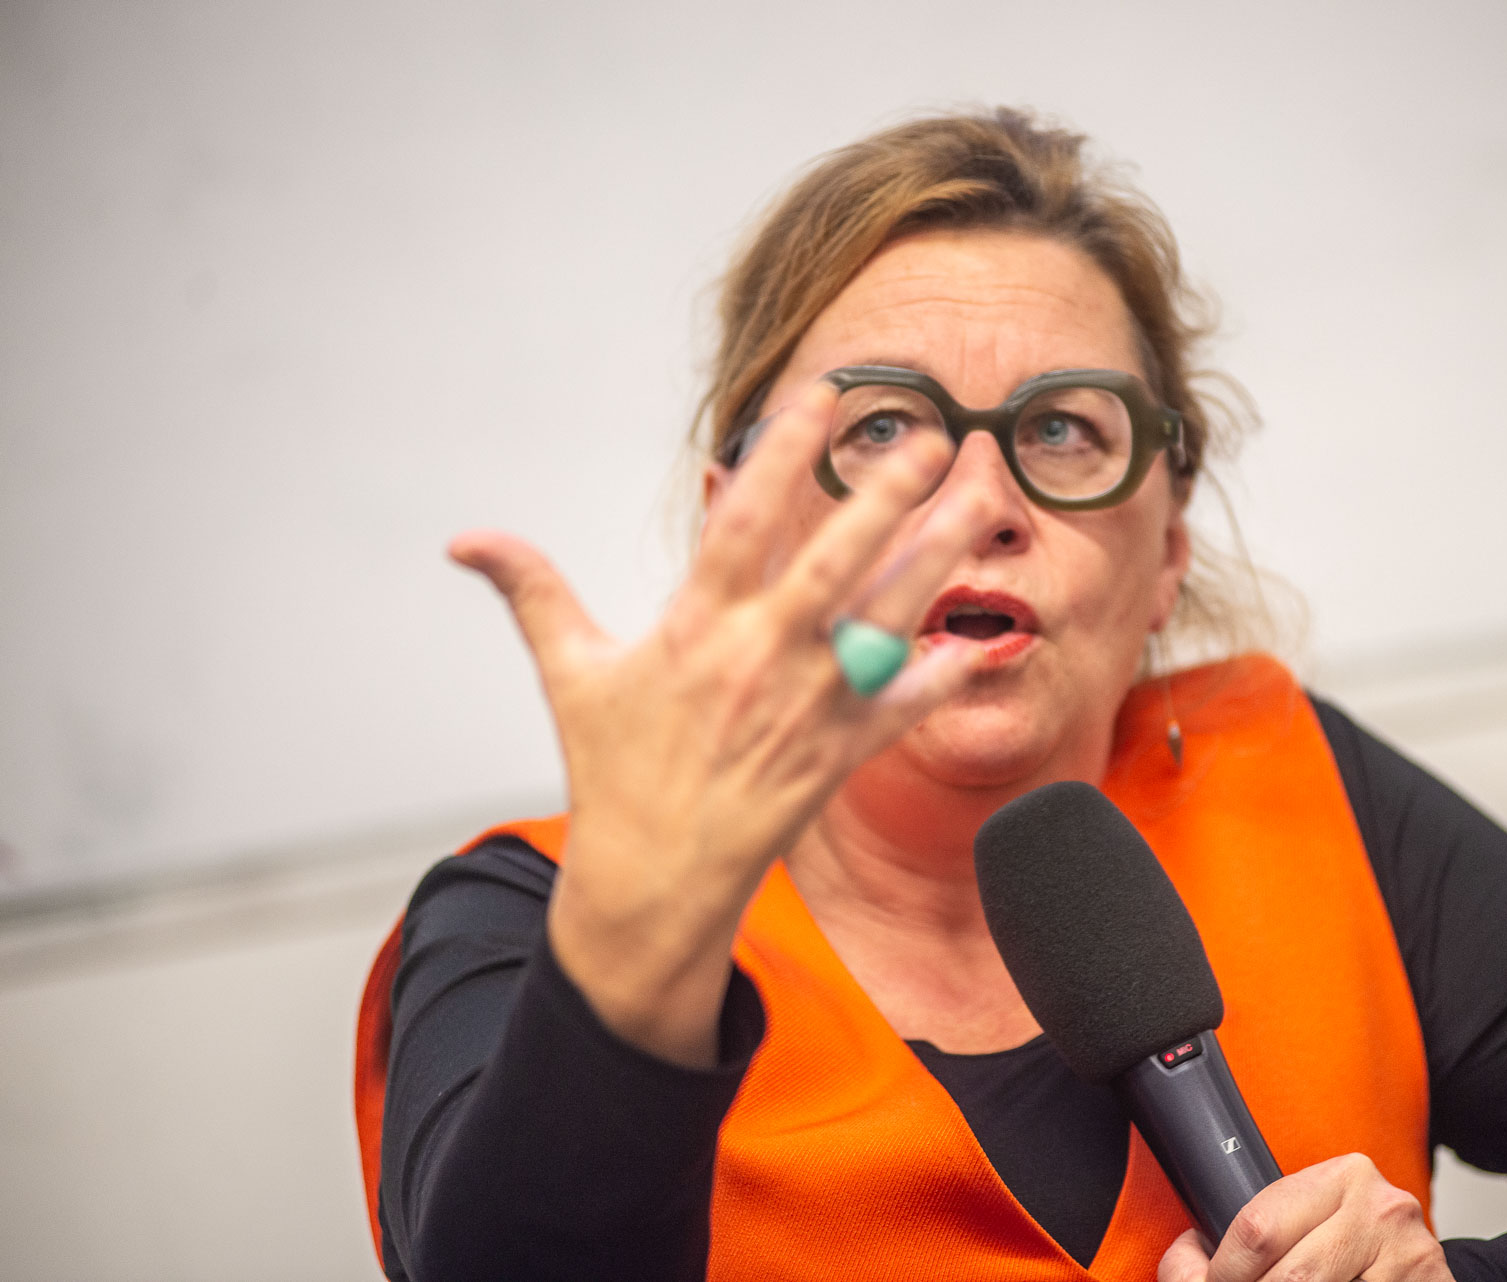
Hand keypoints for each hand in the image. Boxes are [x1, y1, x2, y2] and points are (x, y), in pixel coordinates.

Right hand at [449, 382, 989, 1066]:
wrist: (653, 878)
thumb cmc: (615, 771)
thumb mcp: (571, 674)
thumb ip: (532, 592)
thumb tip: (466, 540)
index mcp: (696, 627)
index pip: (743, 520)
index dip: (781, 454)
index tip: (822, 399)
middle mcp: (758, 659)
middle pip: (832, 562)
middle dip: (885, 496)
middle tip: (933, 438)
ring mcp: (805, 707)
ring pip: (884, 619)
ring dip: (936, 558)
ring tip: (979, 501)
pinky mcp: (838, 754)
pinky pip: (901, 707)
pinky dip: (943, 676)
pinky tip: (983, 637)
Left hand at [1158, 1154, 1451, 1281]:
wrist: (1414, 1274)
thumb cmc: (1350, 1253)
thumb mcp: (1302, 1226)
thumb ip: (1248, 1236)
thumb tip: (1184, 1263)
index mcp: (1342, 1176)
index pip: (1258, 1228)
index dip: (1222, 1272)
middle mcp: (1382, 1209)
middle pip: (1289, 1278)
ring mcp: (1411, 1256)